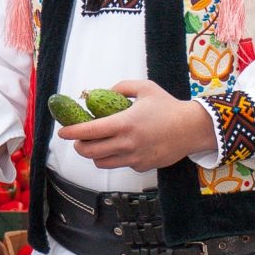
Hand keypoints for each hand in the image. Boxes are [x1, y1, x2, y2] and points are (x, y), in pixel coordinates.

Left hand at [58, 80, 217, 172]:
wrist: (192, 128)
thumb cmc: (168, 106)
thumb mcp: (145, 88)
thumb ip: (121, 88)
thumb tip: (101, 93)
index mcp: (124, 123)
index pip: (88, 131)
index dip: (71, 132)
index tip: (62, 132)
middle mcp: (126, 144)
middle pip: (89, 152)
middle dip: (78, 146)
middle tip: (78, 139)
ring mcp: (133, 158)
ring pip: (101, 162)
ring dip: (94, 154)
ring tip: (97, 144)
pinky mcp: (141, 166)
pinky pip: (120, 164)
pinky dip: (115, 158)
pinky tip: (123, 147)